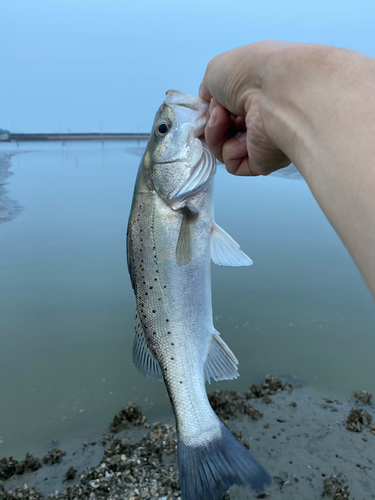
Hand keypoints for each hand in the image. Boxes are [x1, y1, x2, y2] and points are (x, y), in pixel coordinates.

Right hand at [199, 42, 291, 175]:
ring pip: (222, 148)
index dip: (211, 109)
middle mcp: (261, 117)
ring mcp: (261, 141)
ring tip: (223, 118)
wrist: (278, 92)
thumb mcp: (216, 70)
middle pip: (222, 129)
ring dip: (215, 133)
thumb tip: (206, 105)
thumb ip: (207, 90)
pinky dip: (229, 150)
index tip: (206, 104)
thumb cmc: (252, 73)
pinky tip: (241, 137)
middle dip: (212, 120)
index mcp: (255, 94)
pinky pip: (232, 164)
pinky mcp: (261, 162)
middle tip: (218, 109)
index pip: (225, 109)